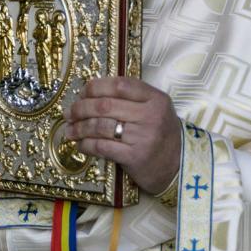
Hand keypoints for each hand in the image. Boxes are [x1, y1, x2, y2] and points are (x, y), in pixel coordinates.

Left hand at [65, 76, 180, 194]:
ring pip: (100, 126)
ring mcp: (143, 137)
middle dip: (81, 108)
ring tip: (70, 129)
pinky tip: (80, 144)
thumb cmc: (162, 134)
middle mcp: (150, 115)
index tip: (82, 92)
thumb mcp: (156, 109)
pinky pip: (103, 147)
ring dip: (80, 127)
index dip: (96, 87)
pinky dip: (87, 145)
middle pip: (105, 105)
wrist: (180, 166)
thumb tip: (90, 92)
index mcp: (155, 98)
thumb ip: (131, 98)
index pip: (120, 85)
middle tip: (70, 112)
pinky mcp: (135, 157)